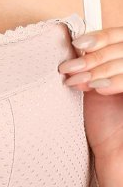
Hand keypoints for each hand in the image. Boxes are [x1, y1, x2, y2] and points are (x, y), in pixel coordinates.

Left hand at [58, 27, 122, 170]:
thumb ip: (90, 65)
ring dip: (98, 70)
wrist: (115, 151)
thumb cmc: (104, 119)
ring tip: (79, 82)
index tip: (77, 44)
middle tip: (69, 68)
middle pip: (121, 46)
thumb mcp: (93, 85)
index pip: (119, 35)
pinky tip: (98, 88)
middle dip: (93, 57)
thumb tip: (72, 46)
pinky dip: (115, 81)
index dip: (99, 37)